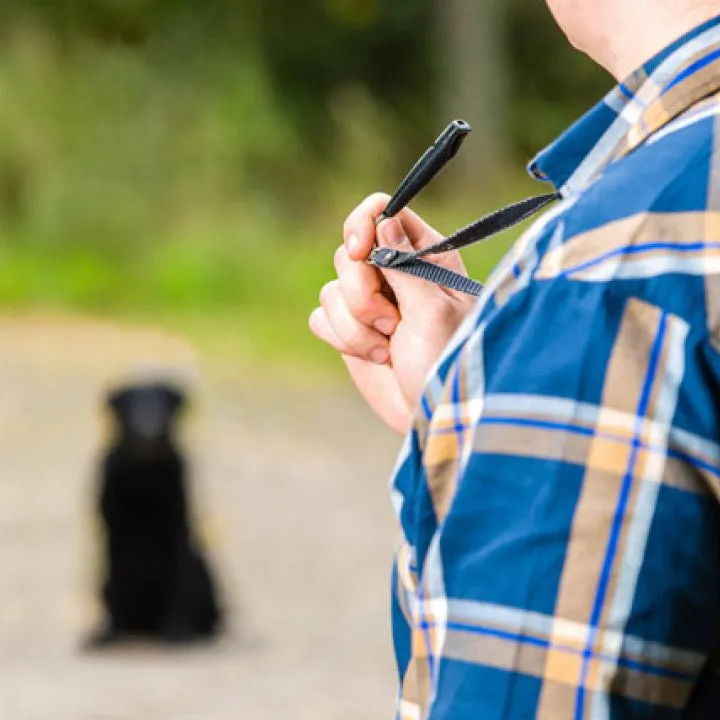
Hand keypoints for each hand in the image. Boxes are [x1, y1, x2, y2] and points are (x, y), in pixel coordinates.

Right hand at [309, 193, 476, 433]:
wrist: (432, 413)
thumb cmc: (447, 361)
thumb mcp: (433, 310)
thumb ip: (405, 264)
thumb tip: (384, 219)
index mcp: (424, 257)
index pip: (382, 212)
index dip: (363, 224)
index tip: (362, 251)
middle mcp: (393, 274)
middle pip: (349, 253)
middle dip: (362, 293)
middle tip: (391, 324)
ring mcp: (369, 303)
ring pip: (331, 290)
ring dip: (356, 326)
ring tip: (389, 349)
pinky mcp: (350, 331)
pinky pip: (321, 317)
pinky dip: (343, 339)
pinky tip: (375, 357)